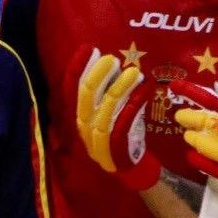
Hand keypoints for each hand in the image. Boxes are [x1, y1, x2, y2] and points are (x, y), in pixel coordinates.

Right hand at [73, 48, 158, 190]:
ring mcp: (98, 139)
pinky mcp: (116, 148)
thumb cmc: (119, 135)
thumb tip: (115, 62)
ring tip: (134, 72)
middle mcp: (85, 126)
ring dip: (120, 88)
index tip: (88, 49)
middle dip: (98, 75)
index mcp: (80, 116)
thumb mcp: (109, 112)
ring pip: (107, 109)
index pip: (74, 89)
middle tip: (111, 57)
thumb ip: (109, 92)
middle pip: (86, 97)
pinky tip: (143, 92)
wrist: (129, 168)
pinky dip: (133, 106)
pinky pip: (124, 124)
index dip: (78, 69)